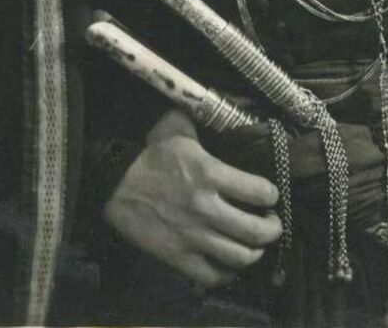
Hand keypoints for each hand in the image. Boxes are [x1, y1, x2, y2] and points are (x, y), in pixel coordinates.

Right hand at [104, 109, 281, 287]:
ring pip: (240, 257)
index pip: (260, 191)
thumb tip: (224, 112)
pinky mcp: (177, 257)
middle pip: (256, 231)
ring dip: (256, 252)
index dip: (272, 194)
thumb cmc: (151, 153)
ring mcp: (192, 236)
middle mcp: (206, 208)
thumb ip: (205, 122)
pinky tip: (231, 263)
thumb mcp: (179, 127)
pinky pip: (212, 276)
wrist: (115, 182)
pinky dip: (228, 273)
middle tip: (272, 223)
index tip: (270, 195)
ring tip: (256, 244)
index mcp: (210, 173)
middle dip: (273, 229)